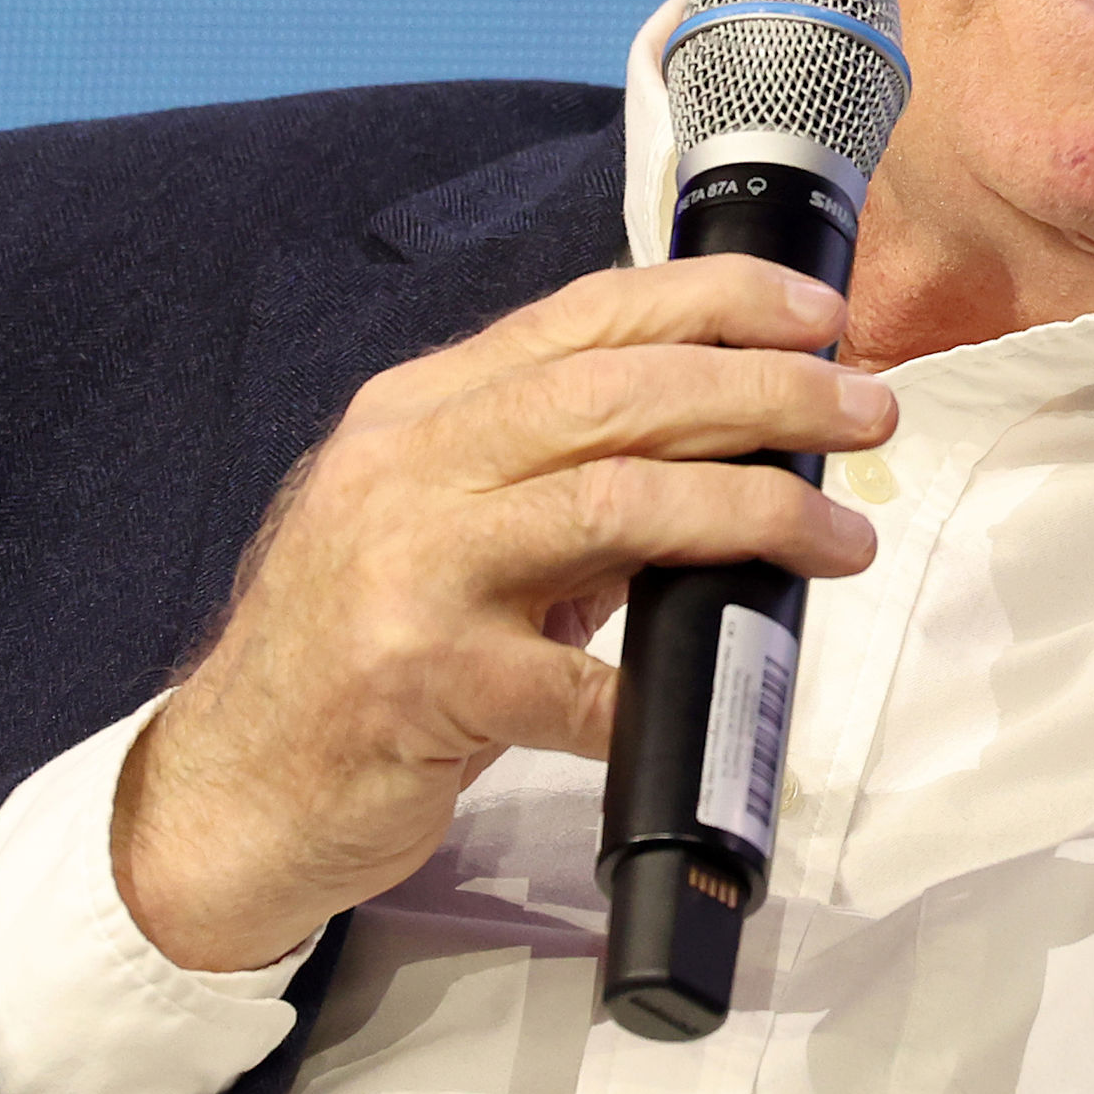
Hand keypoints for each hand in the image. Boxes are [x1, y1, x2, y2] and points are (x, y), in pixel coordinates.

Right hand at [112, 253, 892, 970]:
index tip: (816, 313)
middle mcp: (407, 470)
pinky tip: (723, 704)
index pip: (584, 319)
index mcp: (419, 412)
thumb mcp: (448, 535)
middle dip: (763, 393)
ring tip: (840, 535)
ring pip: (614, 503)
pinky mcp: (419, 684)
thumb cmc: (354, 656)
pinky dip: (662, 690)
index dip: (714, 302)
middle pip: (616, 395)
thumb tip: (725, 452)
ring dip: (752, 512)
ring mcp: (407, 573)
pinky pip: (576, 682)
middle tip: (865, 410)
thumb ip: (562, 484)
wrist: (228, 791)